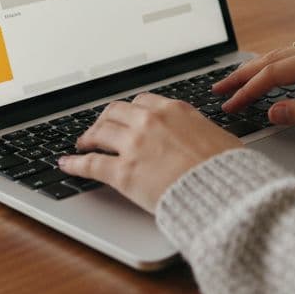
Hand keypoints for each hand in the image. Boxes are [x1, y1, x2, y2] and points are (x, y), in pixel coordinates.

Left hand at [58, 93, 242, 212]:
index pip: (141, 102)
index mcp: (173, 110)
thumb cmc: (227, 169)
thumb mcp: (218, 136)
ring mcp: (134, 146)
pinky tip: (67, 164)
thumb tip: (200, 135)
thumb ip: (198, 130)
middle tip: (99, 129)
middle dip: (104, 120)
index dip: (128, 111)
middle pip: (115, 112)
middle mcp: (150, 121)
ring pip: (100, 133)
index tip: (124, 117)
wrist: (222, 191)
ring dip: (88, 137)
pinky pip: (91, 164)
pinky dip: (75, 163)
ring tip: (82, 144)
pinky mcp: (123, 173)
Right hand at [214, 40, 294, 128]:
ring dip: (256, 69)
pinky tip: (271, 72)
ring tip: (235, 82)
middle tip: (218, 90)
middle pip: (271, 60)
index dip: (248, 91)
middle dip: (242, 75)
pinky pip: (294, 57)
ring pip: (281, 56)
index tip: (229, 106)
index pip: (273, 74)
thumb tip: (273, 112)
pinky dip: (275, 65)